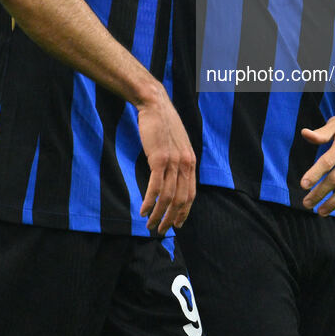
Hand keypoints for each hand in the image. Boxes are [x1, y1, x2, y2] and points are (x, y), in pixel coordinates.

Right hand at [138, 85, 196, 234]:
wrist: (155, 105)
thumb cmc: (163, 124)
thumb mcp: (176, 144)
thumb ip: (177, 160)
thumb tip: (172, 176)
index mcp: (190, 162)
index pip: (191, 194)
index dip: (184, 212)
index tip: (177, 224)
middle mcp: (185, 163)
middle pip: (180, 200)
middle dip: (171, 219)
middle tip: (160, 230)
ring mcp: (173, 161)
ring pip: (168, 196)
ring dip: (158, 214)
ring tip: (150, 225)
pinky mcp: (159, 158)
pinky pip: (155, 187)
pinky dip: (150, 201)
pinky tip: (143, 210)